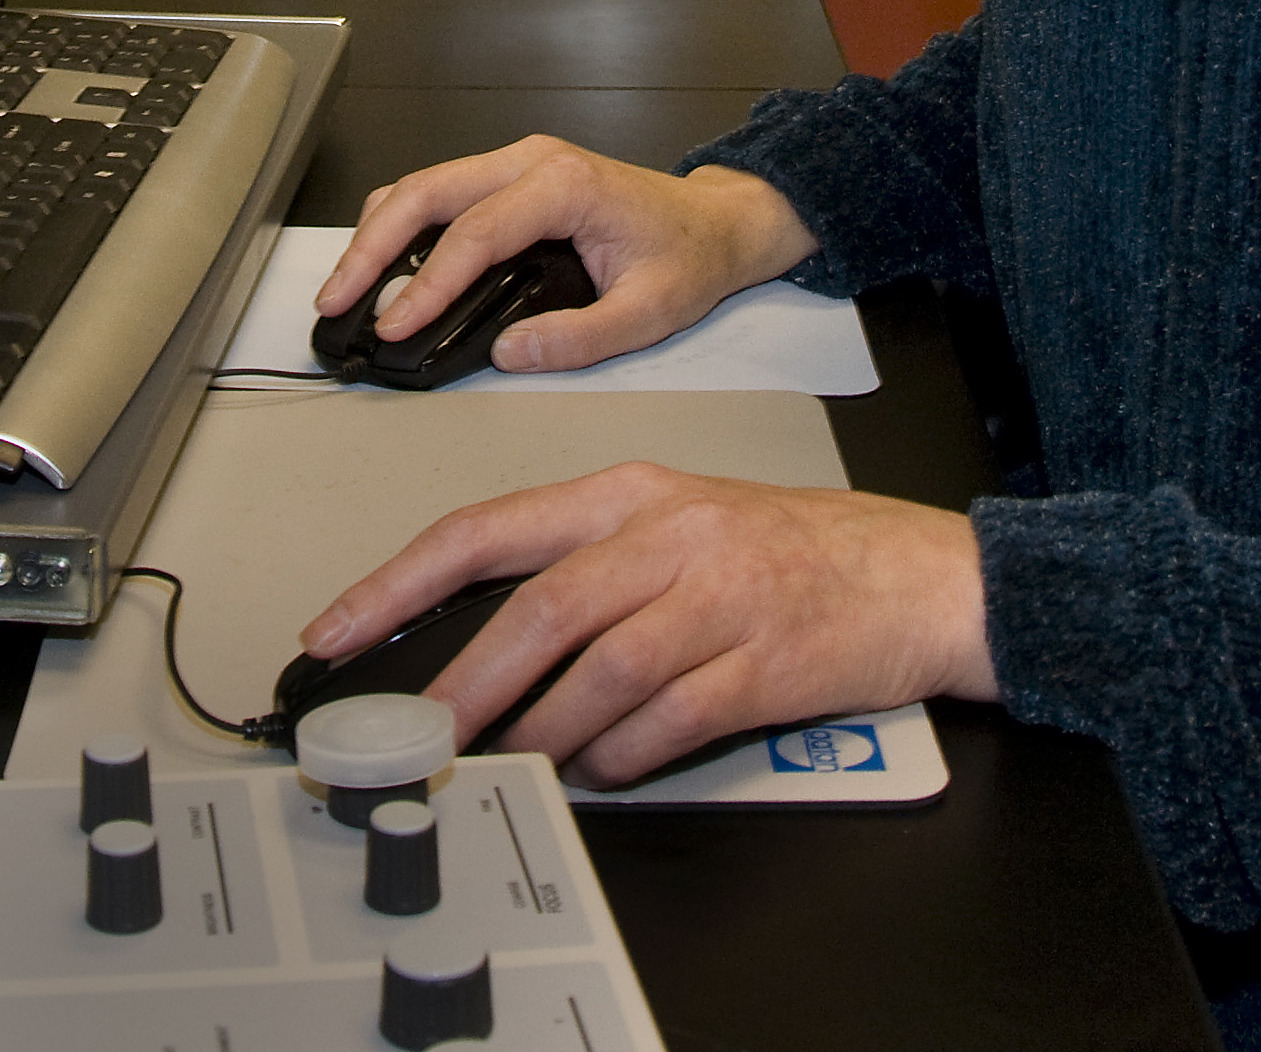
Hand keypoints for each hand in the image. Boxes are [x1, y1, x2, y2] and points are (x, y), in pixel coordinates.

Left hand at [301, 464, 994, 788]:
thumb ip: (592, 568)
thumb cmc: (797, 552)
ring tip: (517, 759)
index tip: (338, 628)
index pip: (490, 529)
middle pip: (538, 608)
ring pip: (598, 670)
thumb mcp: (685, 524)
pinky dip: (622, 754)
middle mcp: (669, 535)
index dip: (401, 582)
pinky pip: (668, 719)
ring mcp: (720, 597)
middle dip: (466, 679)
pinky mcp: (764, 662)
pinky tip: (603, 768)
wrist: (922, 575)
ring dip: (543, 729)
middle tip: (421, 732)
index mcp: (633, 493)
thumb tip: (487, 642)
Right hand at [310, 141, 815, 374]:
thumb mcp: (651, 313)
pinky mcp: (511, 177)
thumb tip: (510, 353)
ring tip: (345, 289)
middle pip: (428, 192)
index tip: (394, 325)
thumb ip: (580, 337)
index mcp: (566, 186)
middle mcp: (533, 161)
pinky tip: (382, 265)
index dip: (427, 283)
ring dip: (378, 234)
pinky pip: (442, 193)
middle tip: (336, 301)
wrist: (717, 222)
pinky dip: (402, 226)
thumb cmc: (689, 257)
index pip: (475, 234)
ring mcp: (518, 163)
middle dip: (373, 247)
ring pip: (425, 185)